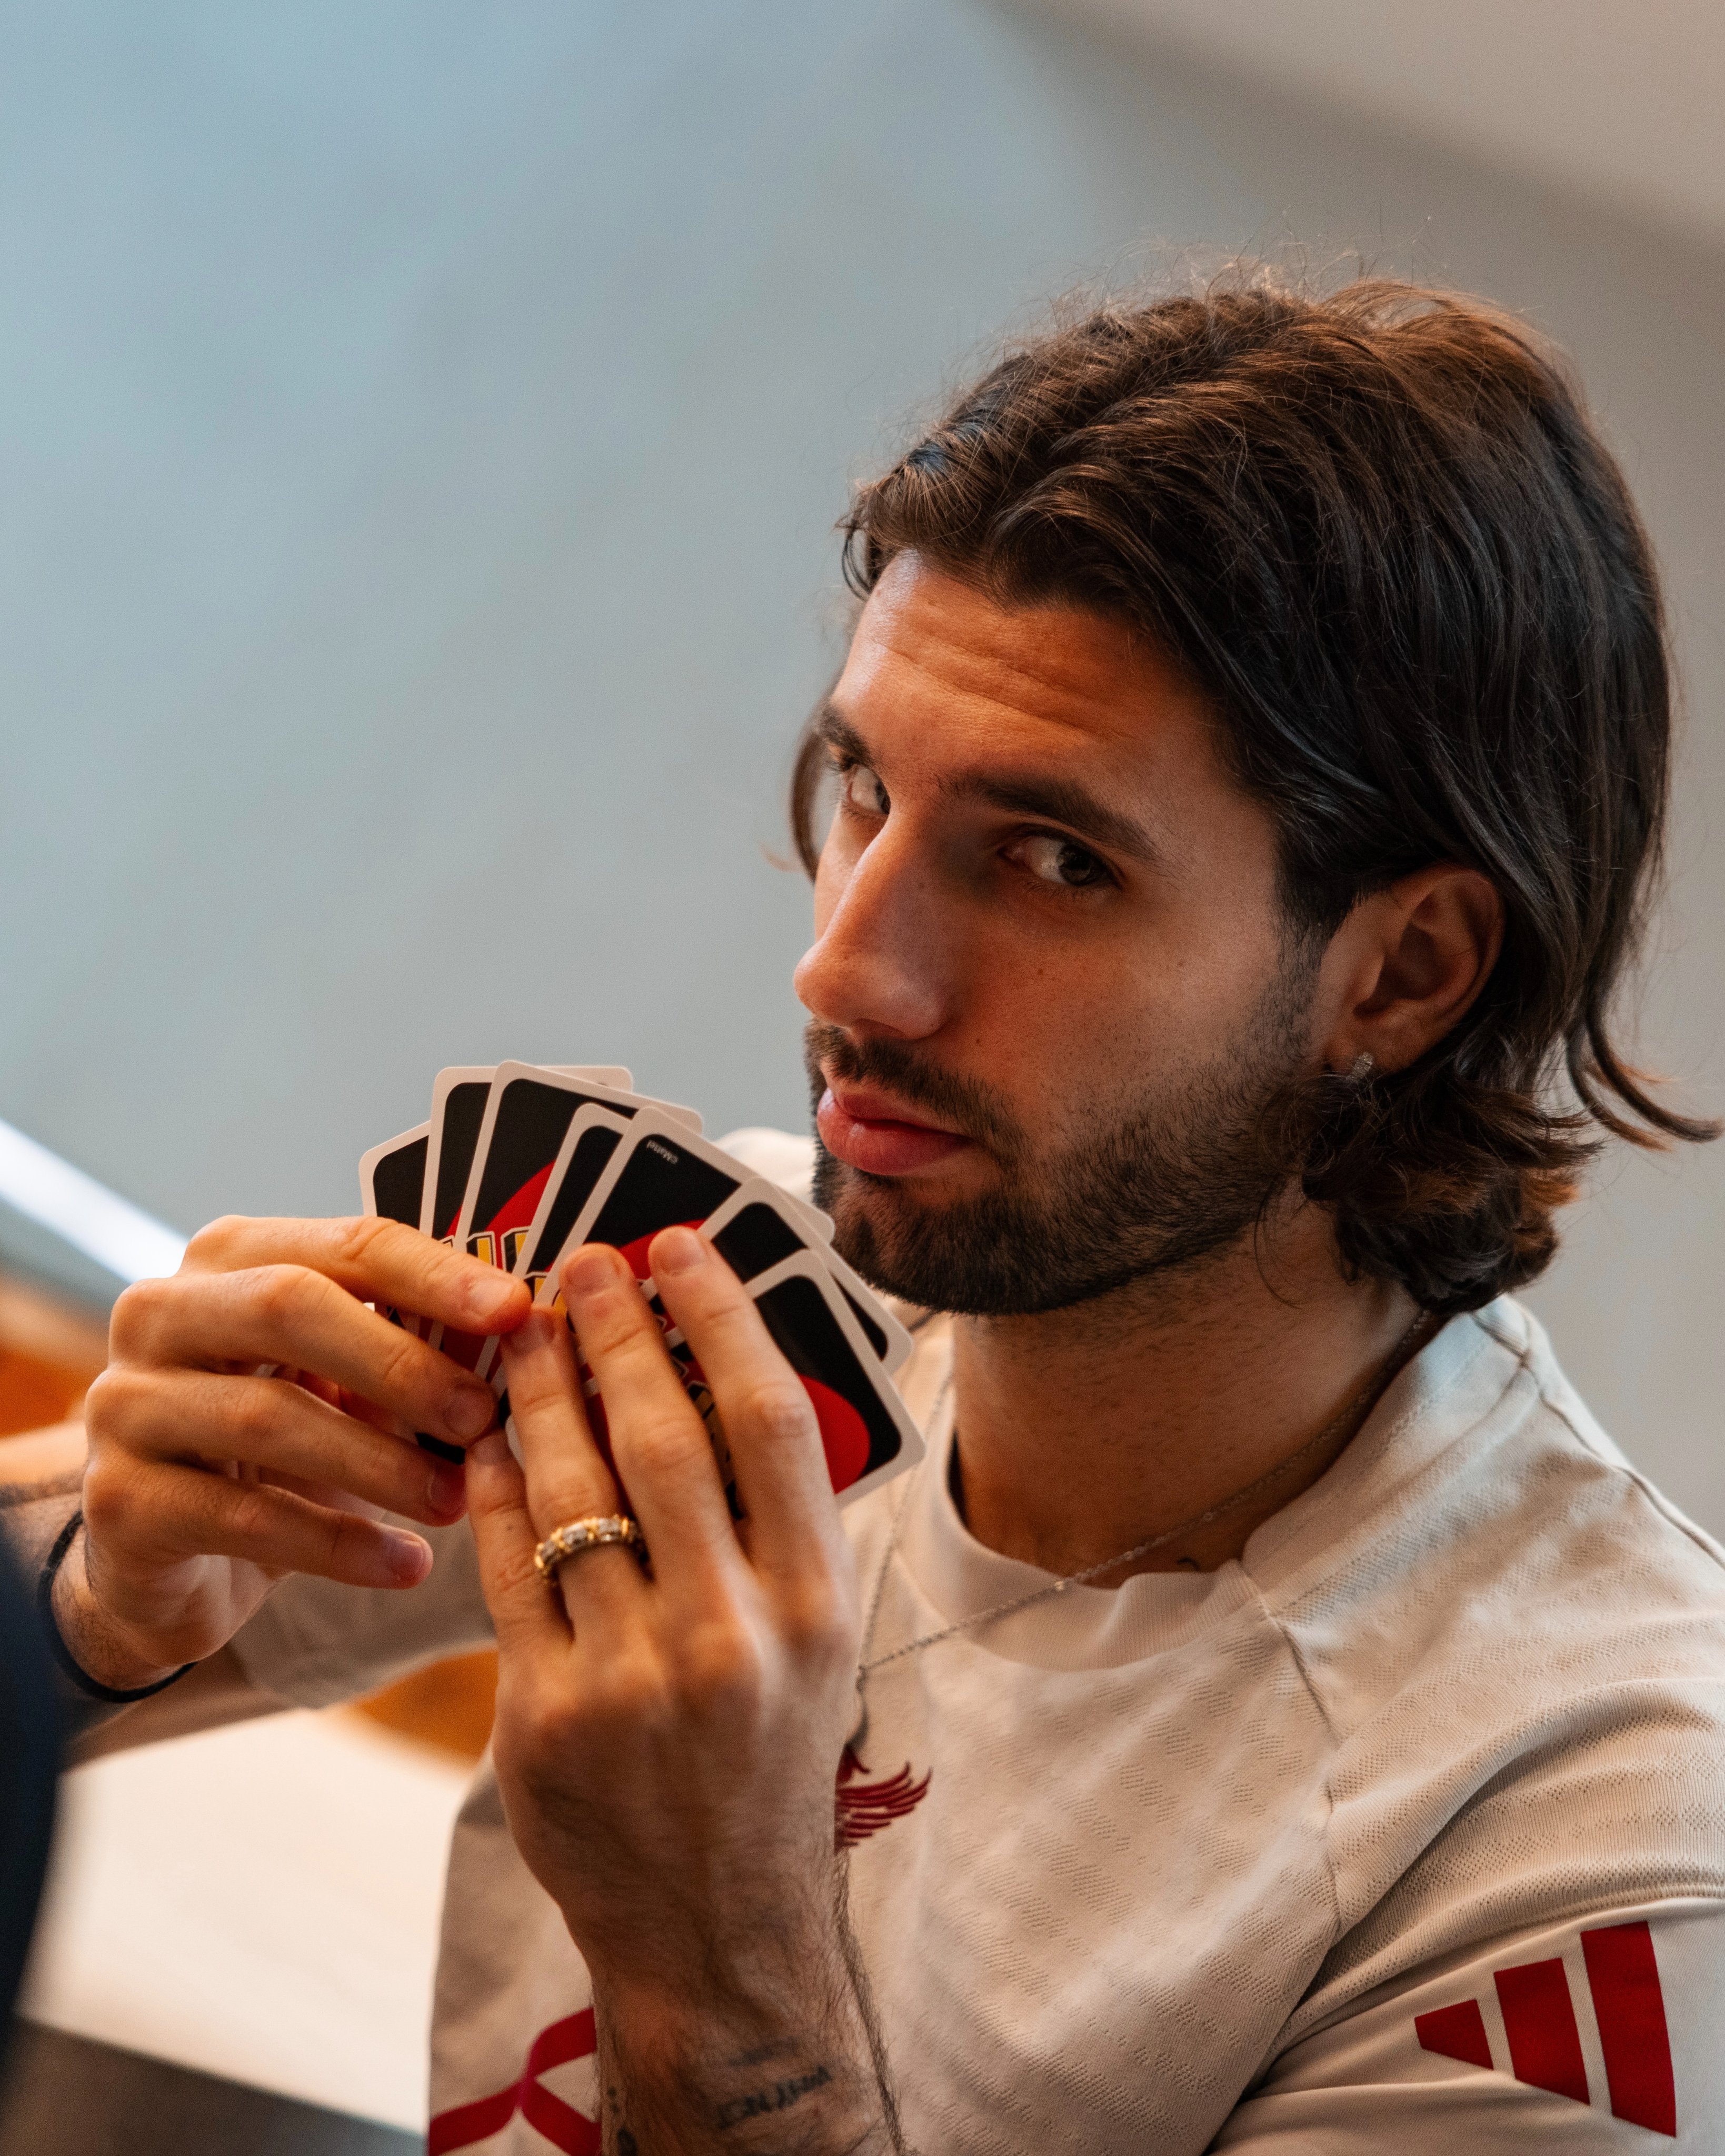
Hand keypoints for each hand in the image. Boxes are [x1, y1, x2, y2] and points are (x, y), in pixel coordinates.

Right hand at [71, 1215, 529, 1686]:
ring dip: (380, 1463)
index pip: (346, 1244)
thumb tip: (526, 1327)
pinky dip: (341, 1543)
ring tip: (458, 1500)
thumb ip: (415, 1343)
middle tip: (483, 1415)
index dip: (436, 1274)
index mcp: (229, 1258)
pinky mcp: (118, 1501)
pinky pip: (244, 1517)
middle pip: (290, 1306)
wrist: (164, 1553)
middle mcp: (159, 1312)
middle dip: (401, 1362)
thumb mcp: (344, 1381)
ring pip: (267, 1417)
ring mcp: (127, 1405)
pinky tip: (410, 1566)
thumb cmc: (280, 1441)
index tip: (518, 1309)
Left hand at [470, 1228, 896, 2153]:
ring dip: (545, 1393)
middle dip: (618, 1333)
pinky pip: (509, 1571)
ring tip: (524, 1330)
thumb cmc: (769, 1761)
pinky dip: (494, 1492)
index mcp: (817, 1605)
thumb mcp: (816, 1644)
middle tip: (583, 1261)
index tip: (681, 1250)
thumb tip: (719, 1374)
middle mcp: (734, 1636)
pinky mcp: (545, 1720)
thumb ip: (778, 1525)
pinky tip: (484, 1437)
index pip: (770, 1422)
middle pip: (667, 1438)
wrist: (714, 1925)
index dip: (720, 1319)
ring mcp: (634, 1681)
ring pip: (576, 1493)